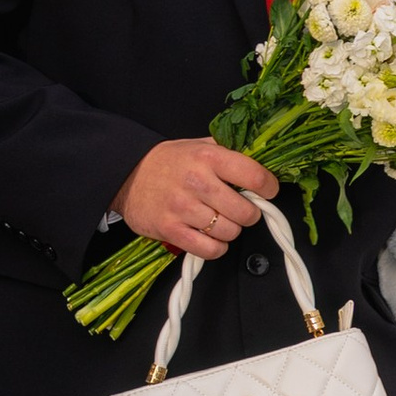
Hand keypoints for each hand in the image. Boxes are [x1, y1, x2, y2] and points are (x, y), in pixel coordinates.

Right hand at [114, 138, 277, 258]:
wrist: (127, 174)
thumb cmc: (169, 162)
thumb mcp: (199, 146)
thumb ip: (229, 152)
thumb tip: (262, 161)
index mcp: (208, 157)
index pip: (255, 176)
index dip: (269, 187)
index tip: (268, 191)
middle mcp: (197, 182)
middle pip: (245, 212)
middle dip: (249, 214)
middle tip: (240, 209)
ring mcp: (183, 208)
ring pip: (229, 233)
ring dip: (230, 231)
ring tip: (220, 221)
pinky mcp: (171, 230)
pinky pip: (209, 250)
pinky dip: (216, 248)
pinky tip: (211, 237)